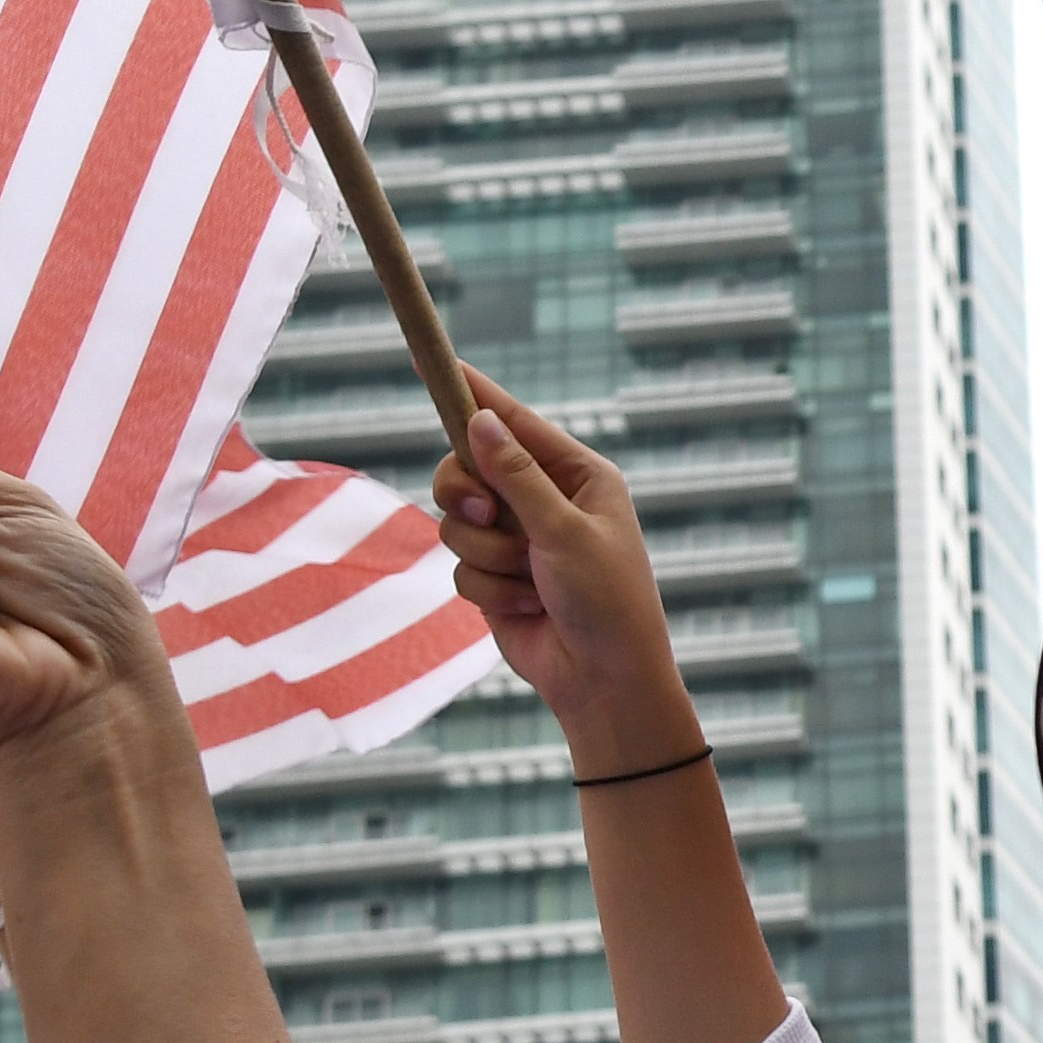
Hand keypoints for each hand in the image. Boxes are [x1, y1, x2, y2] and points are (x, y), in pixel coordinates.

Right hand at [429, 372, 696, 770]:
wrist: (603, 681)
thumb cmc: (606, 602)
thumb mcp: (564, 532)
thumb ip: (516, 477)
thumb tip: (479, 422)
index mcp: (578, 476)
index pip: (515, 422)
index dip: (474, 395)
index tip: (436, 362)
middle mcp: (544, 500)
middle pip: (465, 468)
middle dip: (467, 496)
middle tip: (485, 515)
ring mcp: (517, 538)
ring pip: (455, 522)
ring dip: (488, 556)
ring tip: (532, 580)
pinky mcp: (495, 576)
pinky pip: (459, 565)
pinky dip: (490, 589)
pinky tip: (528, 607)